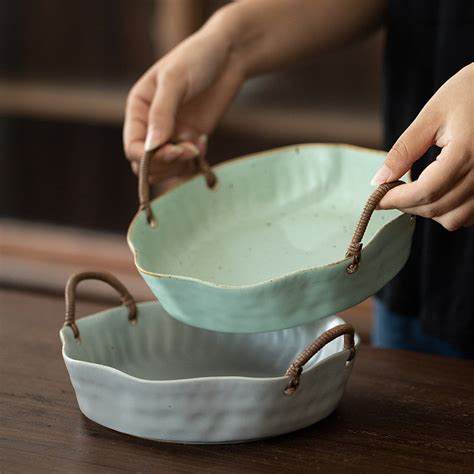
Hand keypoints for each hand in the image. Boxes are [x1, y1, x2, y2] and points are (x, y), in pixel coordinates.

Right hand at [123, 13, 244, 181]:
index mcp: (138, 109)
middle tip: (190, 151)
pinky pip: (187, 165)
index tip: (174, 151)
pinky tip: (204, 142)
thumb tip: (151, 148)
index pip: (133, 148)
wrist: (229, 55)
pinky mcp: (192, 139)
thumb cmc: (197, 58)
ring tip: (198, 147)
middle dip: (167, 164)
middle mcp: (151, 126)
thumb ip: (161, 114)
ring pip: (166, 170)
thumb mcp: (175, 80)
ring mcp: (172, 135)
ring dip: (181, 167)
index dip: (149, 158)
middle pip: (147, 165)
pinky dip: (195, 163)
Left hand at [373, 63, 473, 230]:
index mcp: (467, 152)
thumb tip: (379, 181)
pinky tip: (439, 192)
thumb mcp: (431, 116)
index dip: (396, 200)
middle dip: (408, 205)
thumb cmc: (470, 92)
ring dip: (429, 211)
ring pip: (455, 219)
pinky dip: (450, 211)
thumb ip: (403, 151)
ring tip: (416, 191)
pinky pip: (471, 216)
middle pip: (437, 208)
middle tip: (392, 192)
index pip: (425, 192)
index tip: (377, 199)